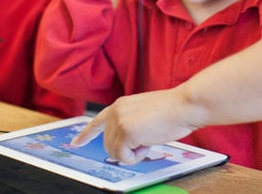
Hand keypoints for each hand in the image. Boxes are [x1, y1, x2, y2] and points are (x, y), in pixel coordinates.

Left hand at [72, 88, 198, 163]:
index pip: (98, 121)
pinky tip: (149, 142)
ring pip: (115, 153)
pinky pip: (123, 157)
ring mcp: (119, 121)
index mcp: (120, 105)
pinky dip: (137, 156)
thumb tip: (124, 144)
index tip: (76, 143)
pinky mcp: (125, 132)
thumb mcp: (144, 114)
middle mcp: (115, 111)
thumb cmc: (172, 110)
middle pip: (108, 145)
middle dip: (127, 149)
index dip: (86, 134)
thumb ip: (130, 123)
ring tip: (150, 137)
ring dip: (133, 152)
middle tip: (147, 139)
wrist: (184, 105)